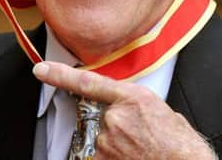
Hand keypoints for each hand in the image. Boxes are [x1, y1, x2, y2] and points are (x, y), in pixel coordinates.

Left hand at [33, 61, 216, 158]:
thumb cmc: (180, 144)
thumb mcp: (161, 111)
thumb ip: (135, 104)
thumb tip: (126, 109)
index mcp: (132, 97)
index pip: (87, 82)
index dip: (60, 75)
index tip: (41, 69)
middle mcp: (115, 117)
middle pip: (100, 117)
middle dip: (114, 126)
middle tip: (137, 137)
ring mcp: (108, 140)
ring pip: (102, 139)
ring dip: (116, 145)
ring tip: (140, 149)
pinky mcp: (104, 159)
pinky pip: (101, 156)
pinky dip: (114, 157)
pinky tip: (134, 156)